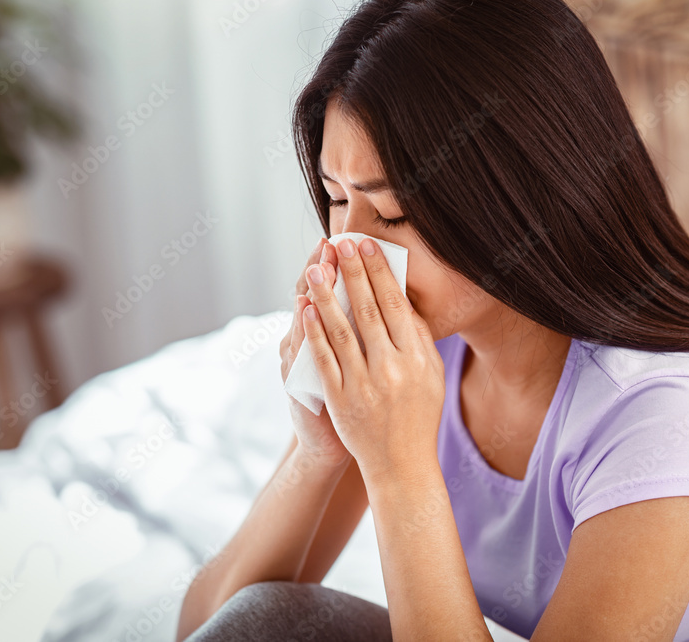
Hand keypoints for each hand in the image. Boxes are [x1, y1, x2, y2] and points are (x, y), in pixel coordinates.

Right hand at [280, 237, 349, 468]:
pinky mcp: (295, 384)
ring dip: (312, 293)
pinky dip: (303, 332)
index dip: (339, 266)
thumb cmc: (354, 405)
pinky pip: (301, 354)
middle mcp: (307, 342)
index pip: (332, 291)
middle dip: (326, 269)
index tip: (349, 240)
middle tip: (332, 242)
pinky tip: (305, 310)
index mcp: (326, 335)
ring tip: (318, 265)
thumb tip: (393, 297)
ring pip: (303, 320)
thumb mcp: (354, 364)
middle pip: (316, 297)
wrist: (336, 447)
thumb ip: (366, 333)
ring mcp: (299, 362)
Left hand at [300, 236, 444, 484]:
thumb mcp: (432, 374)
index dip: (379, 272)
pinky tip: (306, 309)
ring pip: (341, 331)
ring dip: (326, 296)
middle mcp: (391, 368)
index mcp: (416, 358)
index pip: (395, 304)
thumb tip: (402, 297)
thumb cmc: (419, 414)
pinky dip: (313, 333)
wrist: (402, 464)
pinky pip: (324, 360)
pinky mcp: (340, 399)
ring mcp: (363, 384)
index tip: (367, 245)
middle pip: (368, 310)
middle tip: (340, 242)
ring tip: (317, 267)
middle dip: (352, 273)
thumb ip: (418, 337)